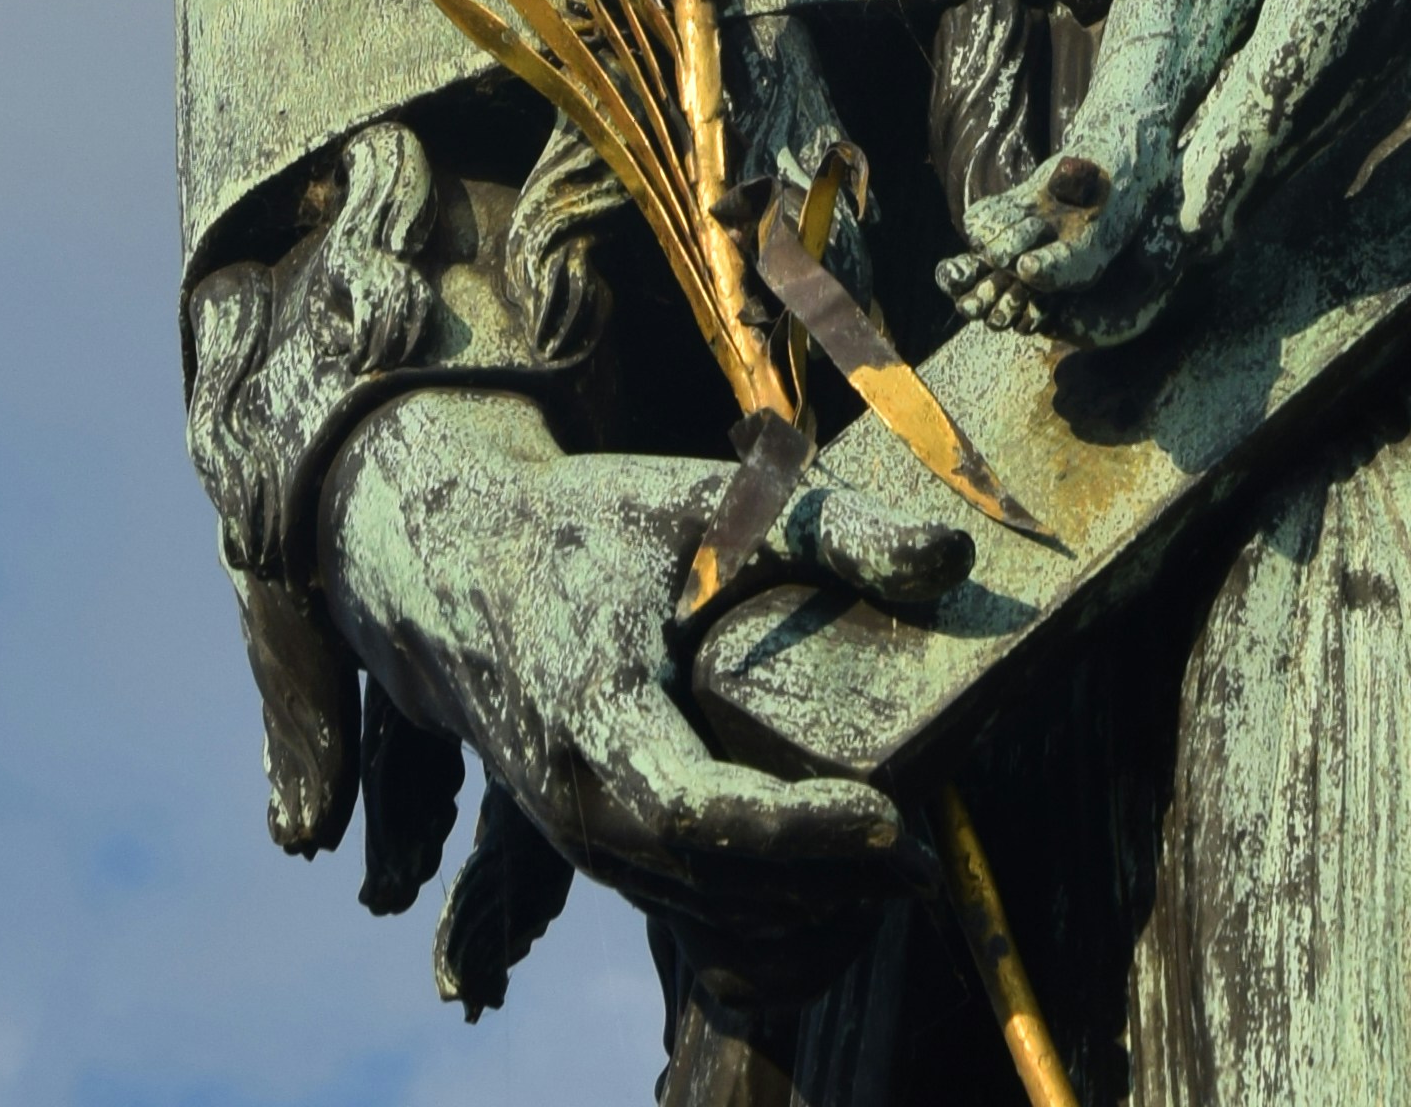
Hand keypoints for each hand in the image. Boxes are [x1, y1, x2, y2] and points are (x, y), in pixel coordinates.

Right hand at [317, 386, 945, 968]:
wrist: (456, 566)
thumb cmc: (591, 525)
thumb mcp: (708, 503)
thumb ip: (832, 530)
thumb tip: (954, 558)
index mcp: (597, 723)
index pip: (706, 815)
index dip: (802, 829)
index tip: (892, 818)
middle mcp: (581, 807)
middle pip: (717, 883)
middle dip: (826, 881)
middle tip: (926, 859)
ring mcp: (581, 837)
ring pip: (702, 907)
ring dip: (799, 904)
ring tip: (897, 871)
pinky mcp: (592, 842)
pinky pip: (679, 899)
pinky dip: (754, 901)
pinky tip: (827, 876)